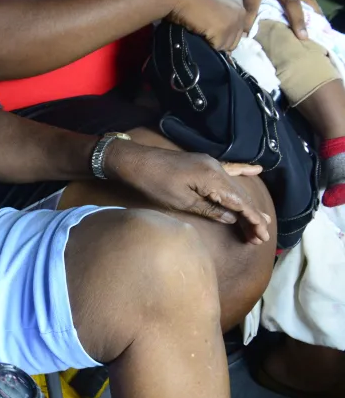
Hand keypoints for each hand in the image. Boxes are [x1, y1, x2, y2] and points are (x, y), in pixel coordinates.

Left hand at [104, 139, 270, 243]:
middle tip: (259, 237)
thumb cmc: (154, 183)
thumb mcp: (181, 201)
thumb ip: (209, 209)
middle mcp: (216, 169)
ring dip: (246, 204)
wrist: (134, 160)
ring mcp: (210, 164)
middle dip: (252, 217)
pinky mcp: (202, 163)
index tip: (261, 235)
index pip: (241, 203)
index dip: (253, 220)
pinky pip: (228, 169)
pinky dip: (243, 171)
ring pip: (234, 187)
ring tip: (261, 219)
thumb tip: (231, 217)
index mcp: (213, 178)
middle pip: (240, 196)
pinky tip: (257, 170)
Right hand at [161, 0, 248, 51]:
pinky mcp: (223, 30)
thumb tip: (219, 36)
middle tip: (202, 31)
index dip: (221, 35)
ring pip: (225, 46)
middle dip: (218, 41)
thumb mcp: (210, 4)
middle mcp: (240, 13)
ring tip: (199, 32)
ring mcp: (233, 22)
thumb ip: (220, 17)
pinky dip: (206, 44)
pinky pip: (216, 47)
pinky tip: (197, 33)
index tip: (207, 29)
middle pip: (233, 41)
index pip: (237, 31)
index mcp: (238, 5)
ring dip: (212, 43)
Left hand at [206, 0, 319, 37]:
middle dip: (295, 19)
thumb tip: (220, 16)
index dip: (248, 22)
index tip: (246, 38)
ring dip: (310, 13)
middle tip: (301, 38)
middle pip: (289, 1)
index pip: (252, 5)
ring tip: (316, 31)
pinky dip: (311, 4)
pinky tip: (318, 18)